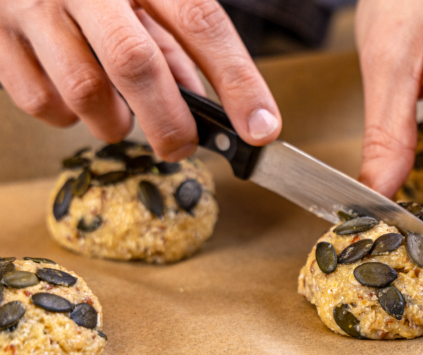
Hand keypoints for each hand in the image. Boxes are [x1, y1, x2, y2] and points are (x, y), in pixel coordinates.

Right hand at [0, 0, 280, 160]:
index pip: (202, 25)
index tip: (262, 129)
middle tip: (182, 146)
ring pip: (85, 92)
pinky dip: (66, 115)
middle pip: (138, 65)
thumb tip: (204, 107)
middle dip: (170, 122)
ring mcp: (32, 6)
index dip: (238, 82)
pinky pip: (39, 101)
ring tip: (120, 110)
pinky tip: (73, 94)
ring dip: (114, 121)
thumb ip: (176, 43)